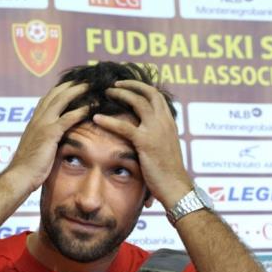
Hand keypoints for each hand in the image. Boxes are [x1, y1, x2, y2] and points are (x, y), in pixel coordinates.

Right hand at [5, 81, 89, 191]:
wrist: (20, 176)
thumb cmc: (29, 168)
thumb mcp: (37, 148)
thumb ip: (45, 139)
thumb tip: (54, 140)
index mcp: (34, 122)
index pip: (47, 99)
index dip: (59, 90)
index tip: (72, 84)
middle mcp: (37, 119)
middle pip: (54, 95)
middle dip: (69, 85)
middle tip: (84, 80)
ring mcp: (42, 125)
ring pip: (60, 101)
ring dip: (76, 91)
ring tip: (89, 86)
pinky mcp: (49, 134)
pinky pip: (67, 119)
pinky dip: (79, 111)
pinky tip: (89, 108)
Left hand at [92, 80, 191, 207]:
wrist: (175, 186)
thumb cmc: (169, 172)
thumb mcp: (166, 149)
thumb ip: (158, 137)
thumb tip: (147, 135)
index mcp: (169, 122)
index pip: (157, 96)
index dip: (142, 88)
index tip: (129, 87)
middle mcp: (164, 121)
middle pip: (148, 92)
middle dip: (130, 85)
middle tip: (114, 85)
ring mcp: (156, 130)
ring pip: (137, 101)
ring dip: (120, 94)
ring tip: (106, 93)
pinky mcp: (145, 141)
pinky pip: (124, 126)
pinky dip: (108, 120)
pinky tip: (96, 118)